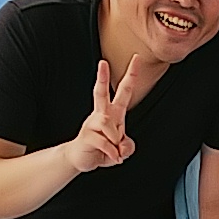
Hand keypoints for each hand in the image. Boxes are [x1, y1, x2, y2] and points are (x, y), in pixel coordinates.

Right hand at [65, 57, 138, 173]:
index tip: (136, 59)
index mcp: (113, 113)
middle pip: (101, 93)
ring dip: (116, 140)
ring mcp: (92, 124)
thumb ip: (128, 146)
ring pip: (107, 123)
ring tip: (116, 151)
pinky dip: (112, 152)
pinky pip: (104, 142)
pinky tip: (113, 158)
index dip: (131, 76)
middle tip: (102, 62)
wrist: (82, 160)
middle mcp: (101, 115)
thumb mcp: (122, 150)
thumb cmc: (103, 150)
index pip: (123, 91)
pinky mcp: (87, 136)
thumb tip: (122, 145)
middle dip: (102, 78)